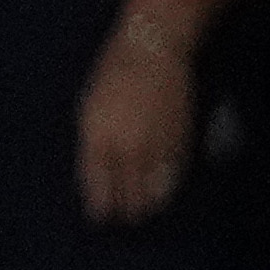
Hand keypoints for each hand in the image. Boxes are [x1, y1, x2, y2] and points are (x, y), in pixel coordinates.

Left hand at [74, 11, 196, 223]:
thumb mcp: (91, 107)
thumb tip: (100, 173)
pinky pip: (172, 176)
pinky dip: (166, 187)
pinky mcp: (178, 141)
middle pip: (127, 194)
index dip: (101, 206)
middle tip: (125, 219)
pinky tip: (163, 193)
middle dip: (125, 210)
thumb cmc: (114, 73)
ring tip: (145, 213)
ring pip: (152, 191)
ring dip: (148, 205)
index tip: (101, 217)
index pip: (98, 185)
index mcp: (97, 137)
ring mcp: (155, 146)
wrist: (153, 50)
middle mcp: (126, 147)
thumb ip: (94, 143)